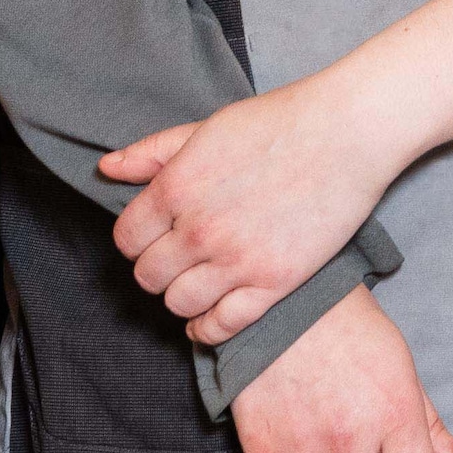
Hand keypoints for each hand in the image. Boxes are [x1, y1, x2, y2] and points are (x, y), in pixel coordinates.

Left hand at [100, 69, 416, 350]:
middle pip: (148, 277)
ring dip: (182, 298)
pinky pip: (222, 325)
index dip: (137, 242)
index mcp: (177, 187)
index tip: (155, 240)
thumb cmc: (279, 122)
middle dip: (158, 270)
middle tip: (178, 262)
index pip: (126, 240)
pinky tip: (209, 319)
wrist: (346, 133)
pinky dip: (208, 329)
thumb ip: (152, 152)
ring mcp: (236, 260)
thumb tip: (106, 169)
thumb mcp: (206, 128)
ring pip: (179, 305)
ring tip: (197, 285)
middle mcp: (199, 229)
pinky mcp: (273, 282)